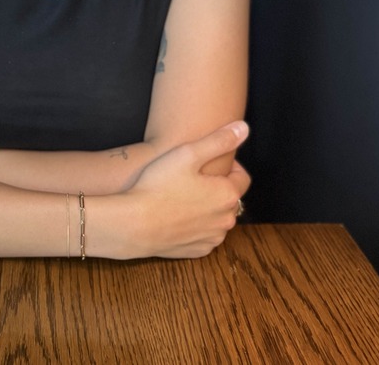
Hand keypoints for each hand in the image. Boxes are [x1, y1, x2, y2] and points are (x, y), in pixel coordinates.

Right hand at [125, 121, 250, 258]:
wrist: (134, 224)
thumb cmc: (159, 186)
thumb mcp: (188, 154)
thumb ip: (219, 140)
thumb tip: (244, 128)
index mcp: (227, 195)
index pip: (242, 176)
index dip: (228, 165)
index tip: (206, 162)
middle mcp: (226, 220)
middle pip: (230, 197)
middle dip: (217, 186)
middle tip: (191, 177)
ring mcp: (212, 238)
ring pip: (218, 216)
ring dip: (208, 206)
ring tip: (183, 195)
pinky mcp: (198, 251)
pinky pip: (205, 233)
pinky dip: (197, 224)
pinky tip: (178, 214)